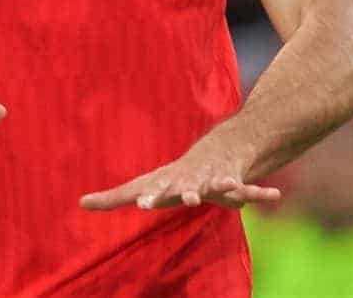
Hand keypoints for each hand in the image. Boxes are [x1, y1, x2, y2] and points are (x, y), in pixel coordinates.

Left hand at [79, 142, 279, 210]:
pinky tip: (273, 195)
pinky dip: (260, 193)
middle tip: (186, 198)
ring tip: (223, 190)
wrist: (216, 149)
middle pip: (187, 189)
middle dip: (187, 193)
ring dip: (220, 189)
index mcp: (168, 182)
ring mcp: (213, 179)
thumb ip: (113, 197)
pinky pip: (250, 190)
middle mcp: (190, 179)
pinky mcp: (234, 182)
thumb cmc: (174, 176)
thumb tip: (79, 203)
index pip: (156, 190)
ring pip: (218, 186)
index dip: (151, 196)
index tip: (142, 203)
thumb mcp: (146, 185)